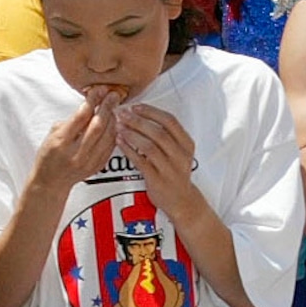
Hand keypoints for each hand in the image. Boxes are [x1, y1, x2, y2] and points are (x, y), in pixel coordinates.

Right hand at [32, 91, 118, 192]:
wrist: (51, 182)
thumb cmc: (49, 156)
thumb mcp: (52, 135)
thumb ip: (70, 122)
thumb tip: (88, 106)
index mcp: (61, 142)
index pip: (80, 117)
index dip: (92, 101)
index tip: (98, 90)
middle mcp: (76, 152)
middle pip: (97, 126)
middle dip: (106, 107)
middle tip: (112, 94)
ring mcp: (88, 161)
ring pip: (107, 136)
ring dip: (113, 119)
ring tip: (114, 107)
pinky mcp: (97, 166)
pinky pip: (110, 146)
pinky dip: (114, 132)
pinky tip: (114, 123)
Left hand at [115, 104, 198, 218]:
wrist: (181, 200)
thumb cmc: (175, 172)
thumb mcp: (180, 151)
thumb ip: (168, 135)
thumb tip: (143, 115)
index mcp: (187, 144)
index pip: (170, 121)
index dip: (151, 112)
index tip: (136, 106)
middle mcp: (181, 155)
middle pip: (158, 132)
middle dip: (137, 121)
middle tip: (122, 114)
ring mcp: (170, 168)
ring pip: (149, 146)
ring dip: (131, 134)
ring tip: (118, 127)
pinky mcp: (158, 180)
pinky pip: (140, 161)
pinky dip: (128, 150)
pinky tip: (119, 142)